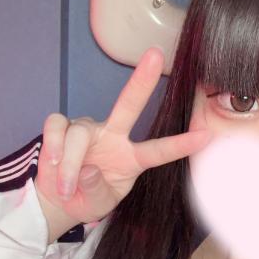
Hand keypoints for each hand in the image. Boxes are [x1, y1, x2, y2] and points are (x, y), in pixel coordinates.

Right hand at [35, 46, 212, 225]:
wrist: (56, 201)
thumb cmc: (86, 199)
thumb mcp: (100, 204)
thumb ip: (97, 190)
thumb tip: (88, 169)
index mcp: (131, 158)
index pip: (159, 150)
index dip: (181, 145)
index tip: (206, 136)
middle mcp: (113, 137)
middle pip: (129, 104)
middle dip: (141, 81)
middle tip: (155, 55)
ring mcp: (88, 130)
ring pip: (80, 134)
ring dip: (71, 164)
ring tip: (67, 188)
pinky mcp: (62, 127)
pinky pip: (57, 128)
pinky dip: (54, 148)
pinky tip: (53, 164)